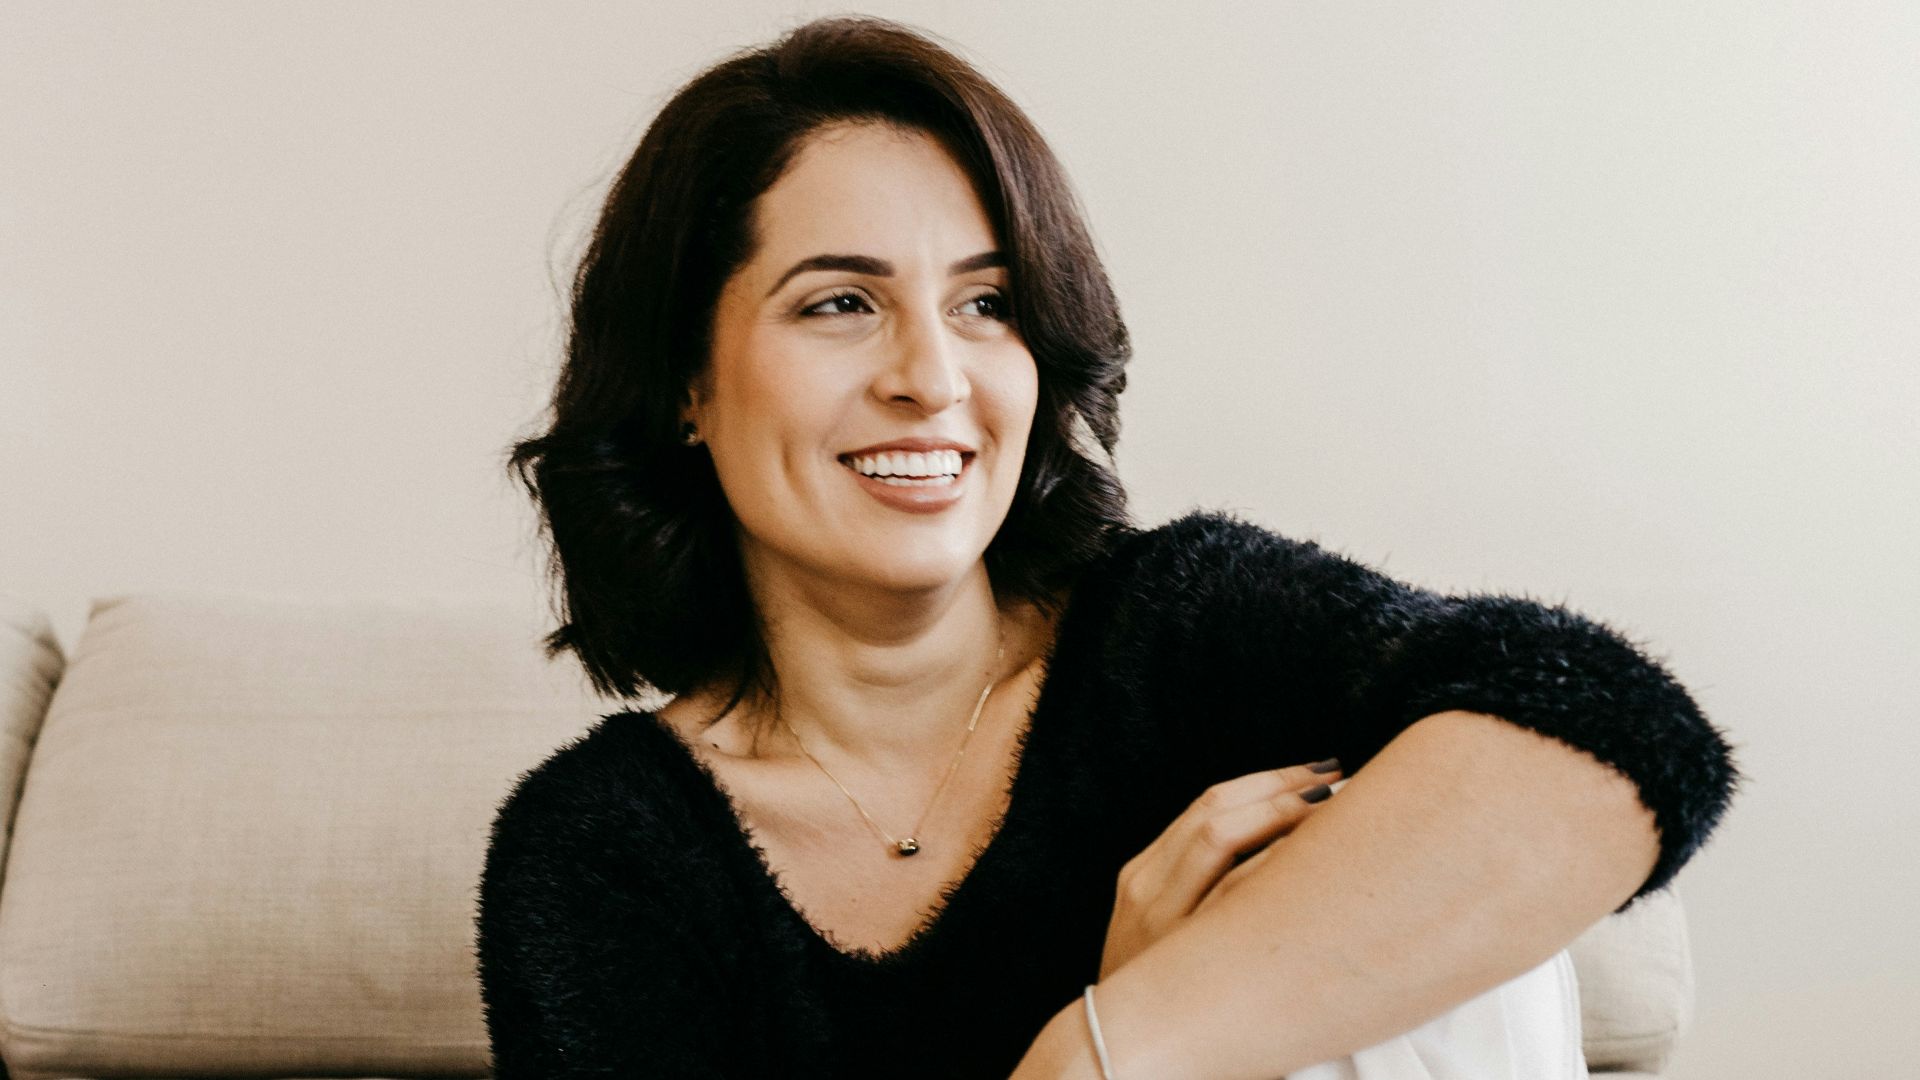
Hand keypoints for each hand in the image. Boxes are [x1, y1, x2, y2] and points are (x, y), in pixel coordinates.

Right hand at [1098, 759, 1341, 979]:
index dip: (1268, 780)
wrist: (1114, 1058)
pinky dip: (1270, 862)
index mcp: (1142, 874)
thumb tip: (1276, 849)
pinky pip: (1228, 890)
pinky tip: (1313, 859)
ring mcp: (1159, 917)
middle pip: (1217, 808)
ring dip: (1283, 813)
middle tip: (1342, 780)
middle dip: (1283, 787)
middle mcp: (1146, 887)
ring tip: (1338, 808)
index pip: (1208, 802)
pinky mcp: (1176, 950)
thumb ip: (1196, 891)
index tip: (1319, 774)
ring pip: (1219, 836)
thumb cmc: (1158, 997)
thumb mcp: (1160, 932)